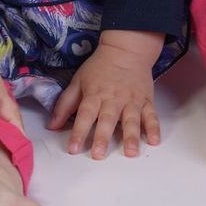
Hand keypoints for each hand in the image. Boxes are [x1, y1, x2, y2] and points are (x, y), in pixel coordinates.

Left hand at [46, 44, 160, 158]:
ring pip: (131, 120)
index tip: (73, 148)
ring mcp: (131, 100)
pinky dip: (154, 128)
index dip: (78, 131)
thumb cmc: (99, 67)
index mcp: (95, 95)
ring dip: (131, 136)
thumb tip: (51, 126)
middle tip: (98, 155)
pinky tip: (154, 141)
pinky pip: (151, 115)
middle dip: (103, 137)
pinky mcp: (146, 100)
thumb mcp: (78, 81)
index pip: (85, 115)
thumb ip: (65, 104)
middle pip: (107, 119)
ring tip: (130, 153)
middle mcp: (113, 99)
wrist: (126, 50)